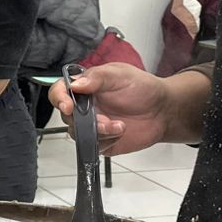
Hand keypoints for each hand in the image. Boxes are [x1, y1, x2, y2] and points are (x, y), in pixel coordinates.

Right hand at [47, 63, 168, 155]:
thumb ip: (97, 78)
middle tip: (104, 119)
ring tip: (119, 126)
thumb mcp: (120, 75)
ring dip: (98, 132)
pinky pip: (93, 146)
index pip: (58, 92)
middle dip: (83, 120)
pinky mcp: (101, 141)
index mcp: (84, 88)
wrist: (163, 110)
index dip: (59, 99)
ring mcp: (91, 126)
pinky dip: (107, 141)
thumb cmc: (143, 88)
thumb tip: (74, 85)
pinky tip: (121, 132)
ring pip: (78, 134)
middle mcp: (83, 107)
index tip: (68, 106)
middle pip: (66, 117)